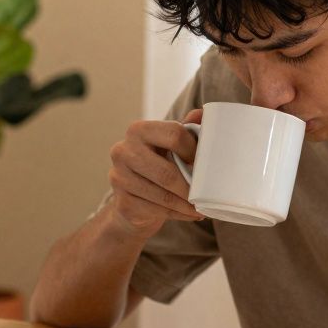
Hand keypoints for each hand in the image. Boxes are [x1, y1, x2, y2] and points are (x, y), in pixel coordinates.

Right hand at [105, 108, 205, 238]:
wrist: (133, 197)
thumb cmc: (158, 164)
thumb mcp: (171, 144)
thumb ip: (186, 128)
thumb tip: (203, 113)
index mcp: (138, 130)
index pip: (174, 134)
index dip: (194, 150)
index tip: (206, 164)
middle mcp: (123, 151)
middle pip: (167, 172)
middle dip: (192, 187)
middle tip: (209, 194)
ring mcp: (119, 178)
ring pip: (163, 195)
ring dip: (187, 204)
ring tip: (202, 207)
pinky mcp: (122, 203)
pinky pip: (157, 211)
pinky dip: (178, 214)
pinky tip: (189, 213)